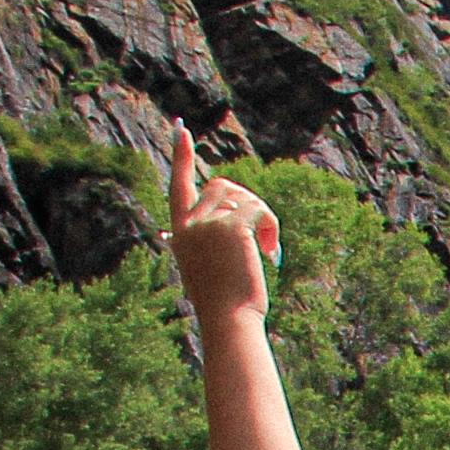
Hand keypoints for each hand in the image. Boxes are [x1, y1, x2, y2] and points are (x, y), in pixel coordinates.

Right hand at [167, 124, 278, 321]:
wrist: (229, 320)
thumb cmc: (225, 303)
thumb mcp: (210, 265)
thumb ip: (213, 236)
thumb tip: (241, 212)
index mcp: (180, 230)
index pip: (177, 185)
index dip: (181, 156)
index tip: (182, 130)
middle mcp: (190, 222)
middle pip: (223, 187)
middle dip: (247, 206)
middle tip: (263, 239)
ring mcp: (209, 222)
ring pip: (244, 197)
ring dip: (263, 220)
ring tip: (269, 251)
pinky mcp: (232, 227)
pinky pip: (260, 211)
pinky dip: (272, 228)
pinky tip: (272, 253)